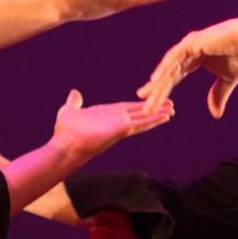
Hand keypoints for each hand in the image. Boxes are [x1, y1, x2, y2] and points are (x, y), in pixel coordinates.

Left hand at [50, 89, 174, 159]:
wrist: (65, 145)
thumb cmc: (65, 132)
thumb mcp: (70, 111)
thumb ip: (75, 102)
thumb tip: (75, 93)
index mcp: (107, 115)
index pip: (127, 108)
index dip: (139, 105)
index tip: (151, 101)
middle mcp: (116, 121)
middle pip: (140, 113)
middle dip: (154, 109)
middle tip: (170, 105)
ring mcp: (120, 125)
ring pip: (144, 118)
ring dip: (158, 114)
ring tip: (172, 109)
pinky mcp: (122, 129)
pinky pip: (141, 123)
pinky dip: (154, 119)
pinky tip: (165, 116)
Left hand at [137, 14, 237, 117]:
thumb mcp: (228, 80)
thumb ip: (218, 94)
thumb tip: (215, 115)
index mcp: (195, 57)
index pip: (175, 76)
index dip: (164, 90)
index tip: (154, 104)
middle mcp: (188, 50)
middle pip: (168, 73)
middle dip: (155, 90)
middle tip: (144, 105)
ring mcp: (189, 44)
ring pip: (169, 67)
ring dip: (157, 83)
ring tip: (146, 98)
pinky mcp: (193, 42)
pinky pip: (175, 57)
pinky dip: (164, 68)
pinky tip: (155, 80)